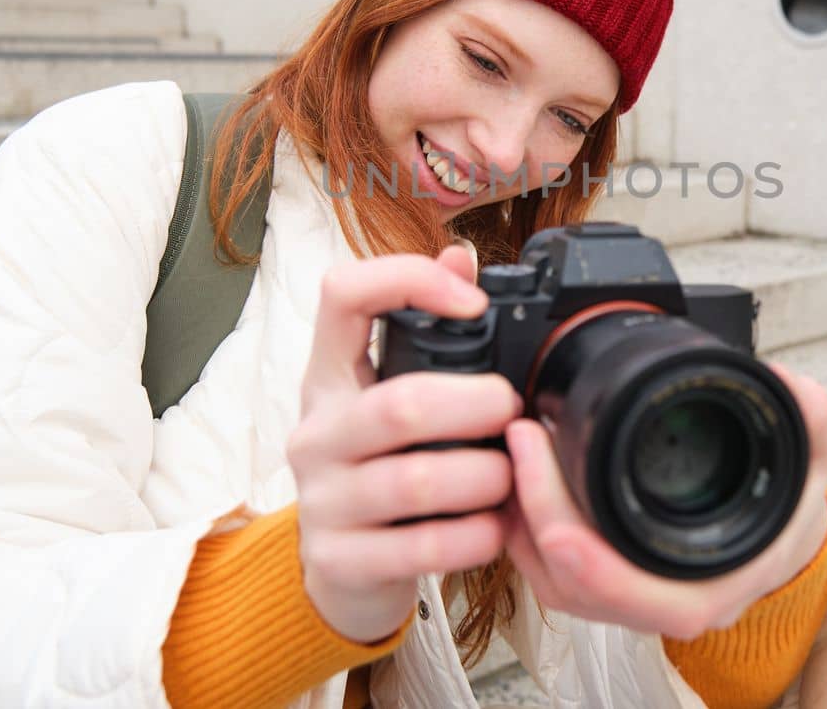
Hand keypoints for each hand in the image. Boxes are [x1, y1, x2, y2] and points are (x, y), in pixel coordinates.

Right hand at [286, 245, 520, 642]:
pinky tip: (494, 527)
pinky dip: (474, 536)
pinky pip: (421, 547)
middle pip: (400, 405)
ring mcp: (321, 499)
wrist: (341, 571)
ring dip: (485, 477)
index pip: (342, 295)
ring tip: (510, 475)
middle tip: (511, 408)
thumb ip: (425, 327)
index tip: (473, 304)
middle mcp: (316, 431)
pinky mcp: (339, 560)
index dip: (409, 281)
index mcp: (329, 374)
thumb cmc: (378, 466)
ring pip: (417, 482)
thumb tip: (461, 256)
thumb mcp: (388, 393)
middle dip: (476, 405)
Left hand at [502, 363, 826, 639]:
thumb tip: (786, 383)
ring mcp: (626, 596)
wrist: (780, 534)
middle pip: (572, 582)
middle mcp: (660, 602)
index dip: (586, 555)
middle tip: (520, 437)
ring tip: (511, 451)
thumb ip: (809, 418)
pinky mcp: (603, 579)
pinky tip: (515, 480)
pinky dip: (523, 529)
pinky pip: (549, 569)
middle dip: (532, 513)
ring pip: (551, 579)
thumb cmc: (786, 503)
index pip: (633, 591)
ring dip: (519, 521)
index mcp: (707, 587)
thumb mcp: (810, 455)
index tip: (551, 499)